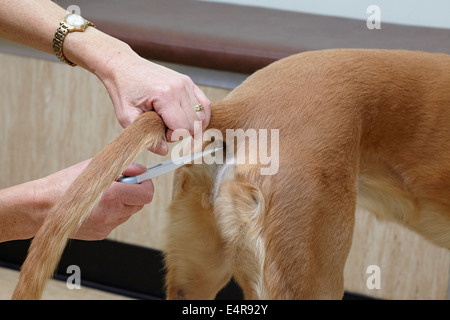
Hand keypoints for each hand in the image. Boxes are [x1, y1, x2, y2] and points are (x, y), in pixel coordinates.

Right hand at [39, 159, 153, 239]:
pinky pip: (116, 221)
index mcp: (112, 196)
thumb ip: (122, 168)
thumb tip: (140, 170)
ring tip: (104, 194)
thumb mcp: (96, 167)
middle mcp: (112, 214)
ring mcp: (107, 226)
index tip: (142, 178)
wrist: (41, 209)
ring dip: (124, 202)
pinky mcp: (102, 234)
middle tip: (120, 183)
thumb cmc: (64, 185)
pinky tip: (96, 205)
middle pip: (140, 204)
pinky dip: (113, 212)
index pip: (146, 194)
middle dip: (135, 192)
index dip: (146, 184)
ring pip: (129, 213)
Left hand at [98, 48, 210, 154]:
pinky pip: (204, 104)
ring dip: (192, 125)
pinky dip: (200, 116)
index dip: (173, 137)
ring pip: (202, 115)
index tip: (160, 133)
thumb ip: (145, 136)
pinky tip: (190, 121)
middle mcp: (179, 88)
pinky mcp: (188, 82)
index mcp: (164, 95)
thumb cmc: (124, 88)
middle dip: (182, 132)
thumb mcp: (126, 117)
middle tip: (166, 130)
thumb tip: (163, 150)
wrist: (124, 66)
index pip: (182, 128)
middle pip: (194, 123)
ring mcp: (186, 83)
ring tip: (176, 125)